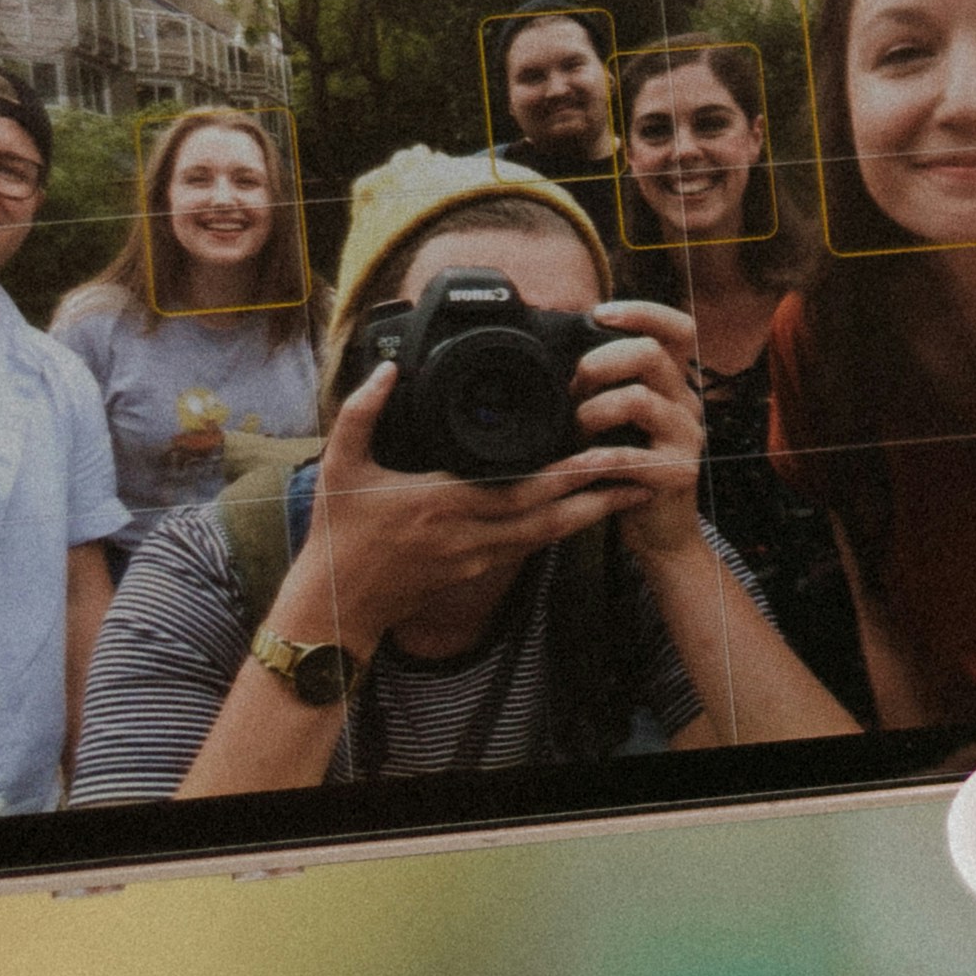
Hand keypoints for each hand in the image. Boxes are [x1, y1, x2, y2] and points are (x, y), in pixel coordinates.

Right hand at [283, 359, 632, 655]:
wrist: (336, 605)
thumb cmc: (338, 533)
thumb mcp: (338, 465)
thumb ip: (361, 413)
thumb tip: (385, 370)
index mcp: (439, 503)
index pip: (515, 489)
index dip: (562, 475)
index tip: (599, 450)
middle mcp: (468, 534)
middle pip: (548, 515)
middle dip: (597, 492)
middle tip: (639, 466)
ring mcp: (476, 557)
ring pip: (547, 537)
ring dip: (591, 515)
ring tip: (632, 489)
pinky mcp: (477, 570)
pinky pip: (530, 548)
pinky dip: (562, 529)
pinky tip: (587, 511)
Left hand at [570, 301, 710, 565]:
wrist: (659, 532)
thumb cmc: (626, 469)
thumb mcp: (618, 418)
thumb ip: (606, 384)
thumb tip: (556, 349)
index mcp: (674, 383)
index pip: (678, 329)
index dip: (643, 312)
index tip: (600, 314)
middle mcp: (687, 403)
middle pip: (651, 354)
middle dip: (600, 363)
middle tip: (575, 389)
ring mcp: (687, 438)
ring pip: (638, 399)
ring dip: (593, 411)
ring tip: (577, 430)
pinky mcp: (678, 473)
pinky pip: (629, 455)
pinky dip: (594, 458)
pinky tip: (578, 464)